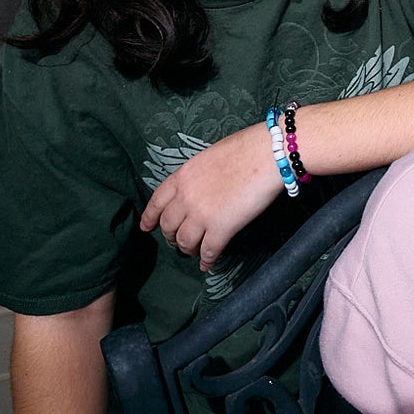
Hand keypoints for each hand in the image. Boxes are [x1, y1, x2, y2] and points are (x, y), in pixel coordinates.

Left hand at [138, 122, 285, 270]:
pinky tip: (208, 264)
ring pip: (185, 242)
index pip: (157, 201)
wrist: (268, 154)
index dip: (150, 217)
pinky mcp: (221, 228)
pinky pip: (208, 251)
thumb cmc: (245, 149)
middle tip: (179, 241)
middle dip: (172, 236)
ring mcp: (202, 214)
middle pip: (168, 225)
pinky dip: (207, 261)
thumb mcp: (209, 157)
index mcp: (182, 177)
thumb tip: (201, 188)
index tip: (146, 228)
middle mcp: (186, 197)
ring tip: (194, 253)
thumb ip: (197, 175)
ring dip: (188, 250)